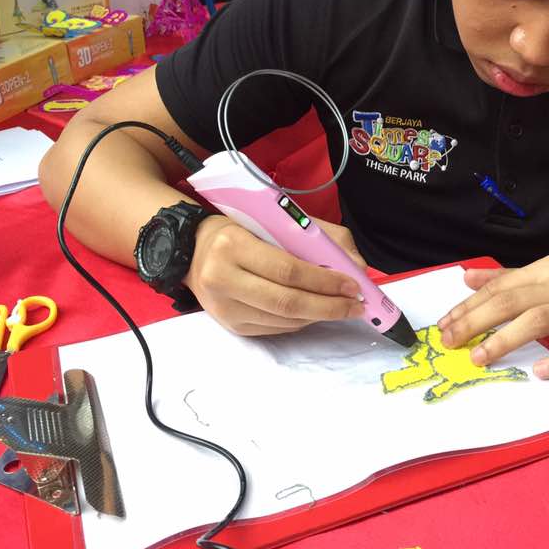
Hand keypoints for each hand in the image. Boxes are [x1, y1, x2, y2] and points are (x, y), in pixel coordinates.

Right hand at [185, 214, 365, 335]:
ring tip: (342, 308)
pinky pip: (275, 329)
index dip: (324, 281)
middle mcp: (223, 279)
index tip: (353, 285)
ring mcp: (224, 307)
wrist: (192, 250)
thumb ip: (319, 237)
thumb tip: (355, 267)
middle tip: (355, 305)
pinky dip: (301, 322)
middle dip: (329, 306)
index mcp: (234, 245)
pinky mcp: (229, 325)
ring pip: (283, 320)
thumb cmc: (241, 229)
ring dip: (319, 316)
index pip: (288, 270)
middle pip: (287, 302)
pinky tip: (315, 312)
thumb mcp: (275, 220)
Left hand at [436, 255, 548, 378]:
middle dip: (476, 320)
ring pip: (539, 320)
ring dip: (505, 340)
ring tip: (479, 357)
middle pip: (513, 300)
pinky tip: (539, 371)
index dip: (469, 305)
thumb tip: (467, 278)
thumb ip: (507, 280)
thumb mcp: (547, 283)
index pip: (500, 286)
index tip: (445, 324)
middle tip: (450, 341)